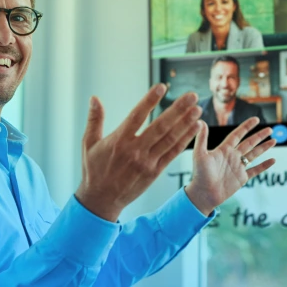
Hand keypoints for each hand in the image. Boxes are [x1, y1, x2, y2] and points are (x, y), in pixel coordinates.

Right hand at [75, 83, 202, 221]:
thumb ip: (94, 119)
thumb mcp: (89, 143)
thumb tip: (94, 98)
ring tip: (197, 109)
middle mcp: (135, 150)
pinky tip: (195, 129)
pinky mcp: (155, 172)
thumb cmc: (94, 169)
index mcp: (119, 140)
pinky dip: (185, 140)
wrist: (101, 199)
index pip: (137, 116)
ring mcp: (147, 162)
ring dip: (185, 124)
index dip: (150, 100)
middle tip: (191, 96)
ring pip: (170, 139)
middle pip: (160, 126)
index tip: (162, 87)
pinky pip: (172, 153)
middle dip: (178, 110)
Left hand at [184, 117, 276, 215]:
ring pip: (254, 154)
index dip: (246, 127)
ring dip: (264, 148)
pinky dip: (264, 165)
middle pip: (249, 143)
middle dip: (259, 136)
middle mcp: (232, 156)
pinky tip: (273, 160)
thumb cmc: (199, 174)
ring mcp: (238, 167)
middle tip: (270, 129)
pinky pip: (255, 170)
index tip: (256, 119)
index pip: (237, 134)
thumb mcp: (199, 154)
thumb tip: (200, 121)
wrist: (203, 194)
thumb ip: (202, 138)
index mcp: (224, 149)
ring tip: (274, 140)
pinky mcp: (241, 178)